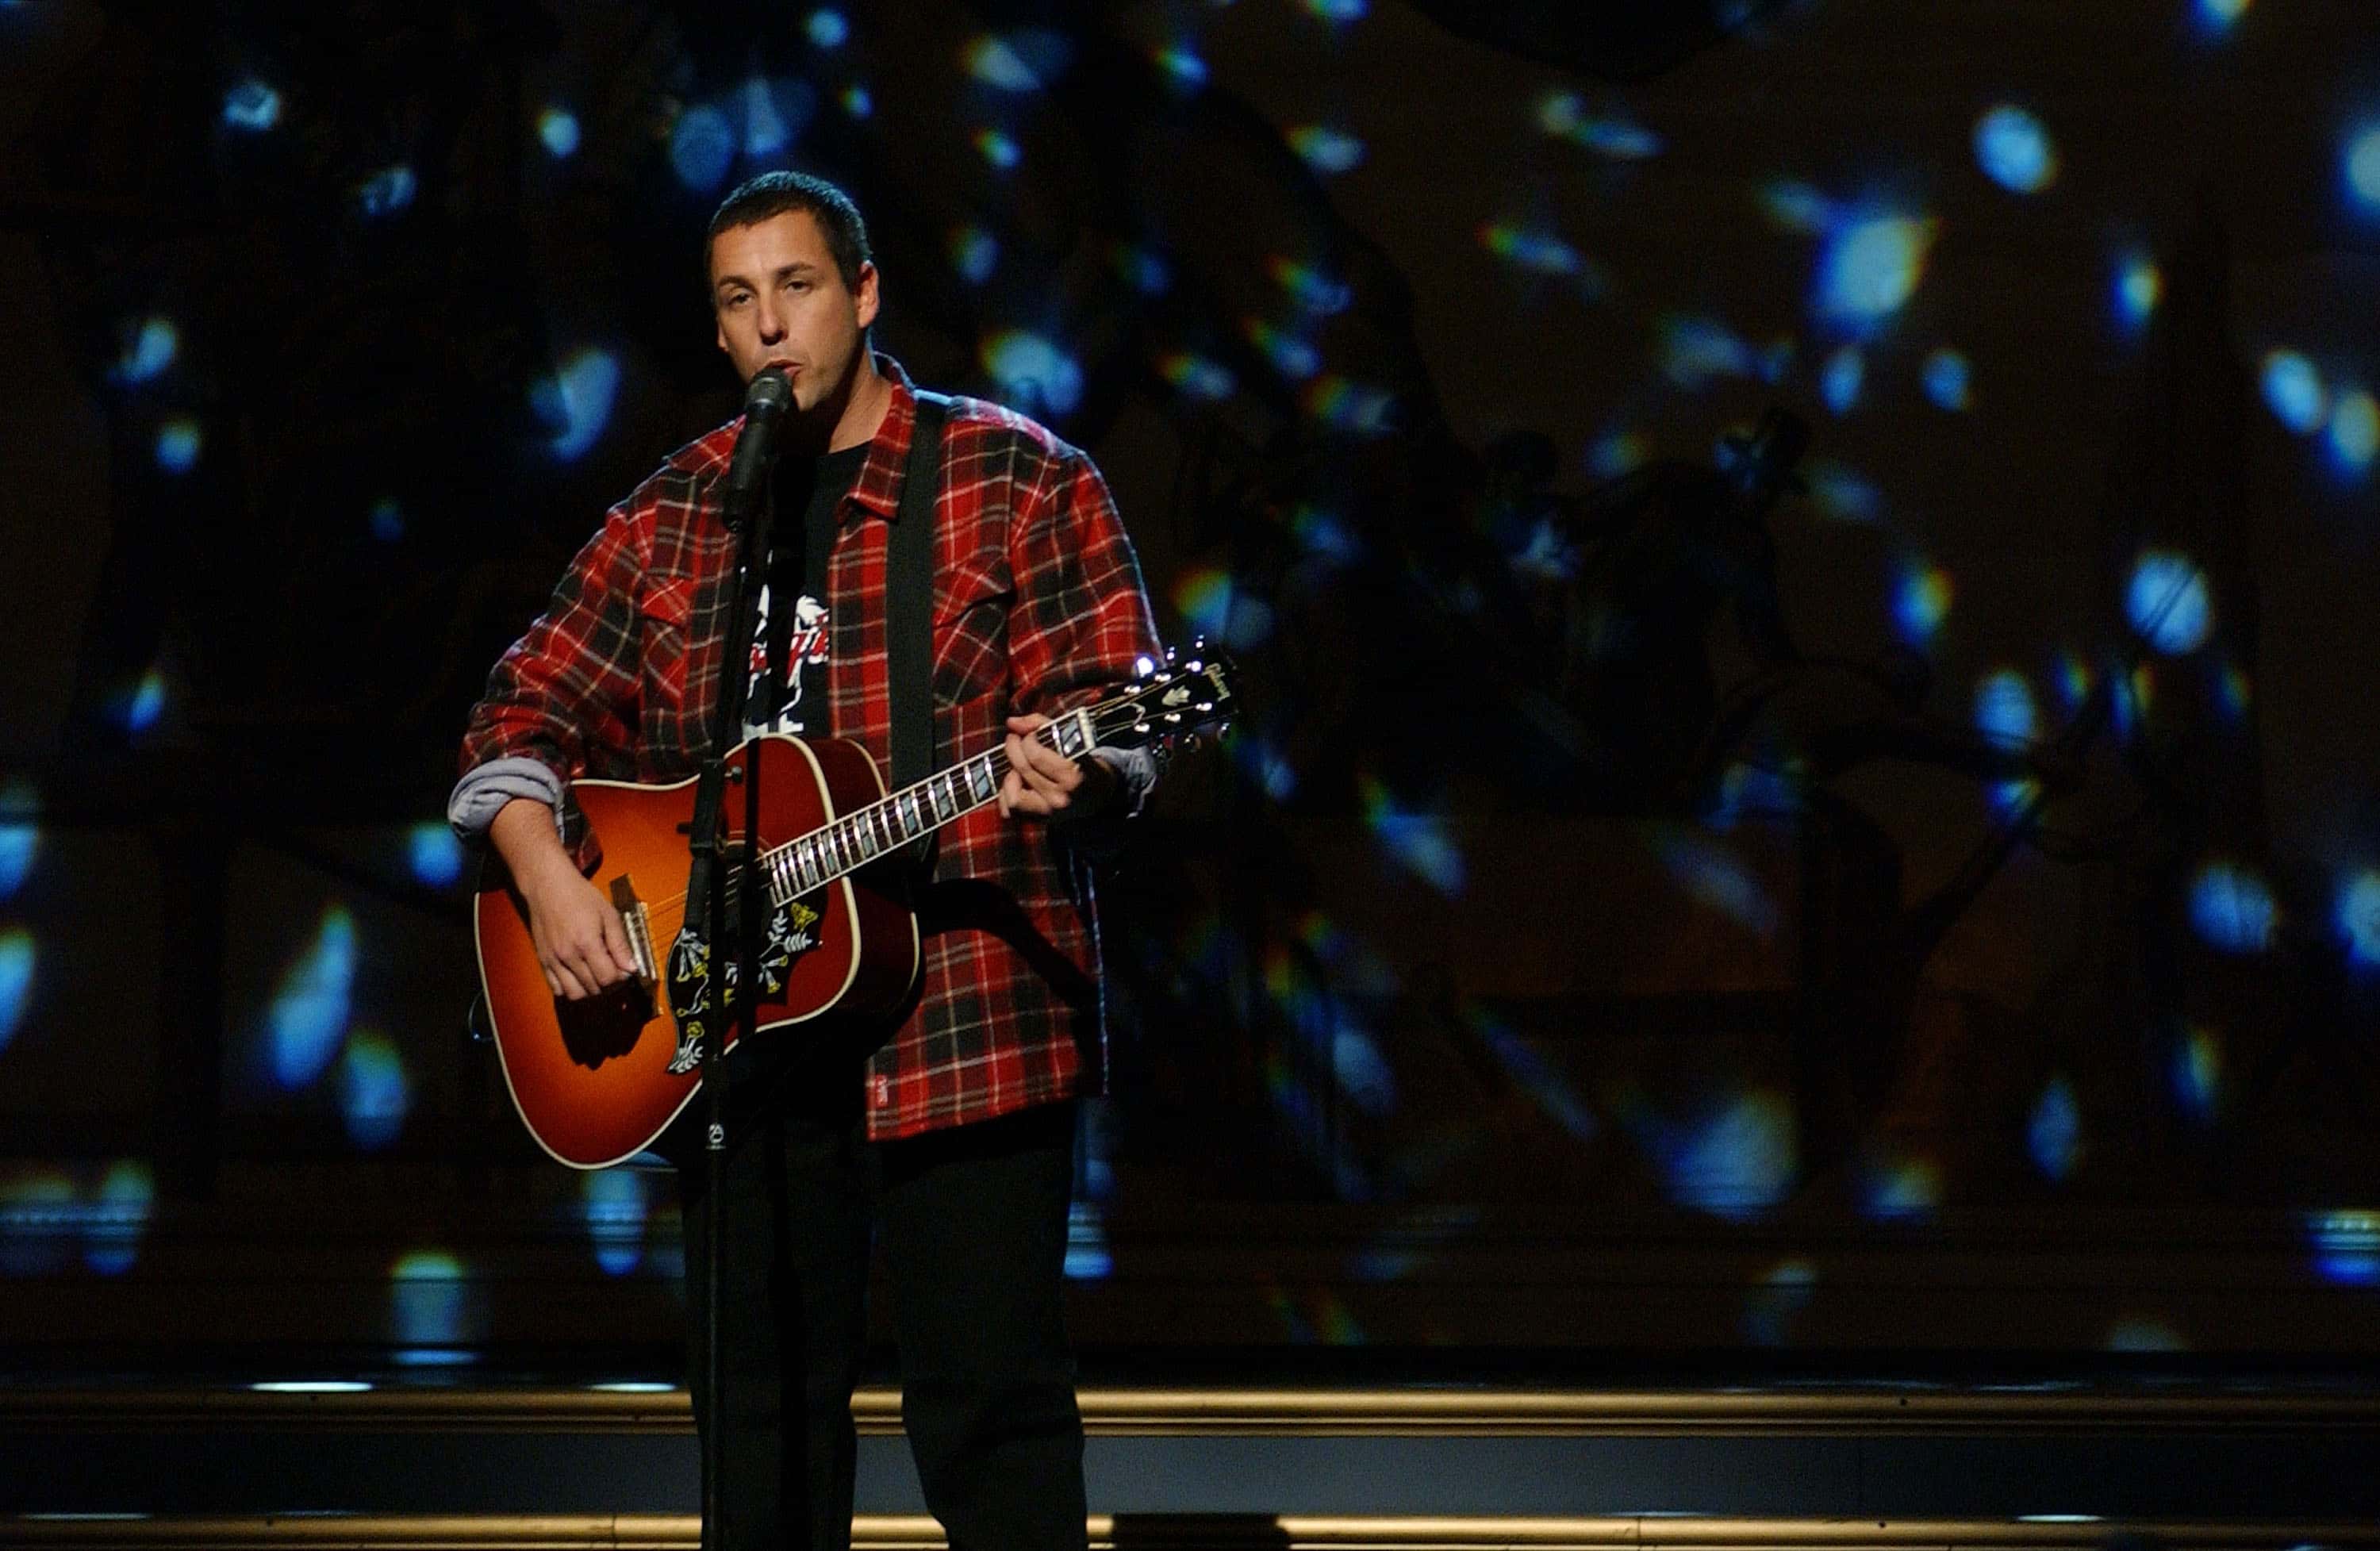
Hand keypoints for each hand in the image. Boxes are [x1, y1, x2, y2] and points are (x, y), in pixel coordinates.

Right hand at [519, 859, 638, 1000]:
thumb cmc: (581, 896)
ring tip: (596, 975)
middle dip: (607, 984)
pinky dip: (570, 988)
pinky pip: (556, 988)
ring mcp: (553, 960)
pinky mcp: (543, 961)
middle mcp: (568, 956)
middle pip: (593, 988)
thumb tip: (632, 968)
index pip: (607, 978)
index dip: (620, 977)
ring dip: (589, 990)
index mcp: (587, 943)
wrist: (547, 886)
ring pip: (574, 993)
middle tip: (612, 970)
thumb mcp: (608, 914)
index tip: (624, 968)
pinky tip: (578, 976)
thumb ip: (620, 943)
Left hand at [998, 713, 1116, 824]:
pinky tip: (1016, 783)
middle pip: (1023, 769)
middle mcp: (1061, 798)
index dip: (1027, 738)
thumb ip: (1040, 724)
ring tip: (1017, 767)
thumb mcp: (1069, 738)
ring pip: (1013, 796)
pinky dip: (1007, 796)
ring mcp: (1049, 813)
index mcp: (1073, 776)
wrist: (1097, 793)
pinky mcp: (1039, 821)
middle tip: (1015, 740)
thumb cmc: (1081, 760)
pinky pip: (1010, 812)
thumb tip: (1011, 722)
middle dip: (1013, 748)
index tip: (1030, 734)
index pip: (1036, 755)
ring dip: (1010, 777)